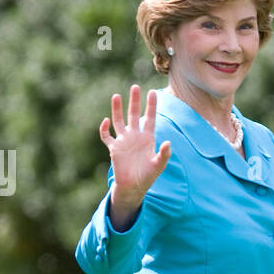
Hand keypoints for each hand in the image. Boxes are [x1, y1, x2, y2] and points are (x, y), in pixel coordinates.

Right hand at [100, 85, 171, 228]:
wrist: (134, 187)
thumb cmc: (148, 176)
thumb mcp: (159, 165)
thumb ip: (164, 154)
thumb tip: (169, 142)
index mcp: (147, 138)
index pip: (150, 117)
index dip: (151, 105)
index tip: (152, 92)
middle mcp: (135, 136)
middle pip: (134, 114)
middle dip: (134, 101)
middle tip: (135, 87)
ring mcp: (123, 141)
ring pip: (119, 121)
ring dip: (117, 109)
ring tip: (116, 96)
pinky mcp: (114, 148)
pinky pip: (107, 136)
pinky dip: (105, 129)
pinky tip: (106, 121)